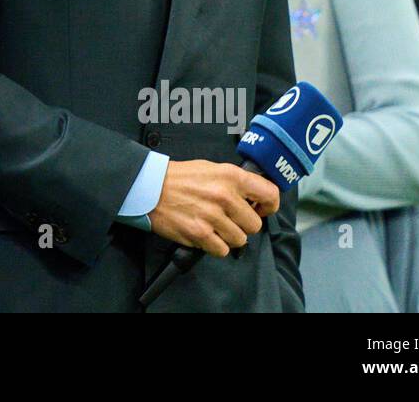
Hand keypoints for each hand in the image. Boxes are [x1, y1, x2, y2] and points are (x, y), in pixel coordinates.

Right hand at [147, 160, 278, 256]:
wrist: (149, 186)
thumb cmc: (179, 178)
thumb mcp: (212, 168)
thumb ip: (235, 181)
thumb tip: (255, 197)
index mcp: (231, 176)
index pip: (270, 194)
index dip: (268, 206)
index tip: (260, 209)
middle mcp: (224, 196)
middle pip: (254, 225)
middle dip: (243, 224)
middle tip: (228, 217)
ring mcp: (212, 216)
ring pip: (239, 240)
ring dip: (228, 236)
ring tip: (212, 224)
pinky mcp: (200, 234)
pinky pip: (221, 250)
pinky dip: (214, 246)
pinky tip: (204, 232)